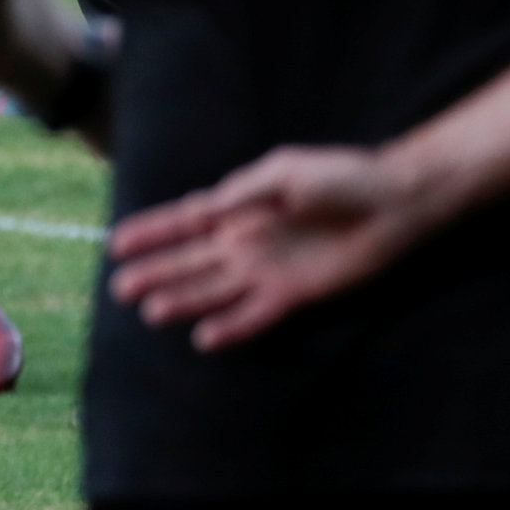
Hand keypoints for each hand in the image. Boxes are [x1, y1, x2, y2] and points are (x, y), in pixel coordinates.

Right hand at [104, 144, 430, 350]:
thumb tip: (205, 208)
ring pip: (214, 290)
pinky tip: (205, 338)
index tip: (116, 243)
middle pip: (191, 261)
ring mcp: (268, 270)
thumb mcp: (284, 171)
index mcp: (239, 208)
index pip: (184, 222)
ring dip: (183, 300)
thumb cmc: (341, 177)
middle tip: (120, 287)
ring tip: (151, 311)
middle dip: (156, 272)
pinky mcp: (295, 294)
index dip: (150, 232)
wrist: (392, 202)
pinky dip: (231, 327)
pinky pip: (255, 314)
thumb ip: (244, 192)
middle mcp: (246, 242)